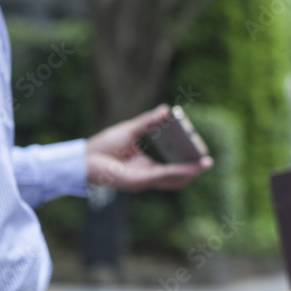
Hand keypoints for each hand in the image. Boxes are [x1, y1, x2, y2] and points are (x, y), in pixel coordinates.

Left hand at [86, 105, 212, 191]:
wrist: (83, 158)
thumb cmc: (103, 146)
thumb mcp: (130, 130)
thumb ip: (148, 122)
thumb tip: (166, 110)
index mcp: (145, 167)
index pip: (171, 168)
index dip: (186, 163)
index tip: (198, 152)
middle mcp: (146, 176)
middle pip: (176, 177)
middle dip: (193, 170)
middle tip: (207, 161)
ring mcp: (143, 180)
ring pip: (173, 179)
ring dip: (190, 172)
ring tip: (204, 163)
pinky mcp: (138, 180)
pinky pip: (162, 175)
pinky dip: (177, 171)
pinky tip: (188, 166)